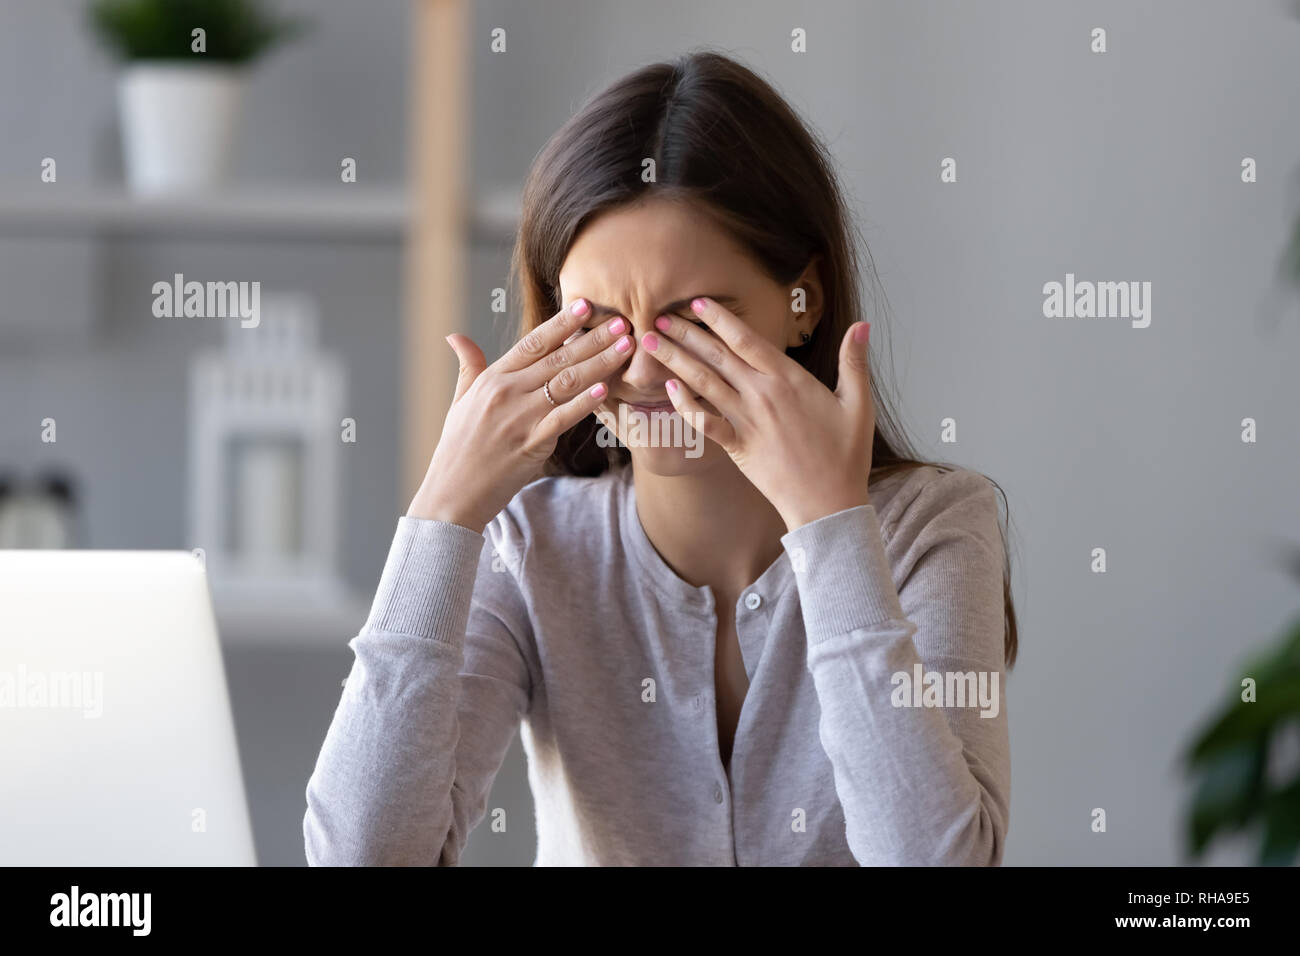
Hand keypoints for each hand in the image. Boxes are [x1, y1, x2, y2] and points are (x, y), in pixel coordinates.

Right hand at [408, 299, 635, 531]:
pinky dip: (585, 402)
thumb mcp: (459, 401)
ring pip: (566, 383)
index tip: (587, 306)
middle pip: (557, 358)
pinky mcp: (531, 444)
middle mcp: (507, 392)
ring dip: (600, 363)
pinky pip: (563, 418)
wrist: (452, 493)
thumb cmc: (457, 448)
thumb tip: (456, 336)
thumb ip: (468, 366)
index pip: (533, 343)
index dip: (562, 323)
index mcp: (492, 378)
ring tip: (625, 347)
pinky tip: (606, 389)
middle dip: (593, 338)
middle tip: (622, 322)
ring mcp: (519, 418)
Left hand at [643, 297, 874, 530]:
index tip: (697, 302)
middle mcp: (762, 395)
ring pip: (703, 382)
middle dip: (686, 332)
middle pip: (717, 355)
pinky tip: (668, 388)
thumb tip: (862, 324)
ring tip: (650, 341)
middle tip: (659, 313)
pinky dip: (685, 404)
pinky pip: (704, 422)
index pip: (747, 340)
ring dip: (674, 360)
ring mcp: (746, 421)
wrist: (829, 503)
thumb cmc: (846, 455)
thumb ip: (854, 362)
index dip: (720, 318)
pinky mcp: (737, 446)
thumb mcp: (858, 404)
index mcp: (789, 379)